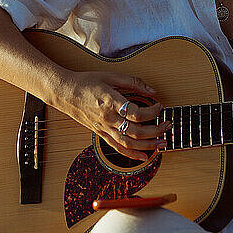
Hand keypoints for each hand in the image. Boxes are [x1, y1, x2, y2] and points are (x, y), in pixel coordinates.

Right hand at [56, 70, 171, 160]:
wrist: (65, 93)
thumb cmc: (87, 81)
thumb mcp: (111, 76)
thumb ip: (133, 82)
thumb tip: (152, 91)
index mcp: (111, 102)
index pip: (136, 113)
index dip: (152, 112)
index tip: (160, 106)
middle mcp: (108, 118)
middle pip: (136, 131)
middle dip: (156, 130)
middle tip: (168, 125)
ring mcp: (103, 128)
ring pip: (129, 143)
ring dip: (148, 145)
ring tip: (163, 142)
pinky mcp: (100, 134)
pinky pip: (118, 148)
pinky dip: (132, 154)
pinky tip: (145, 156)